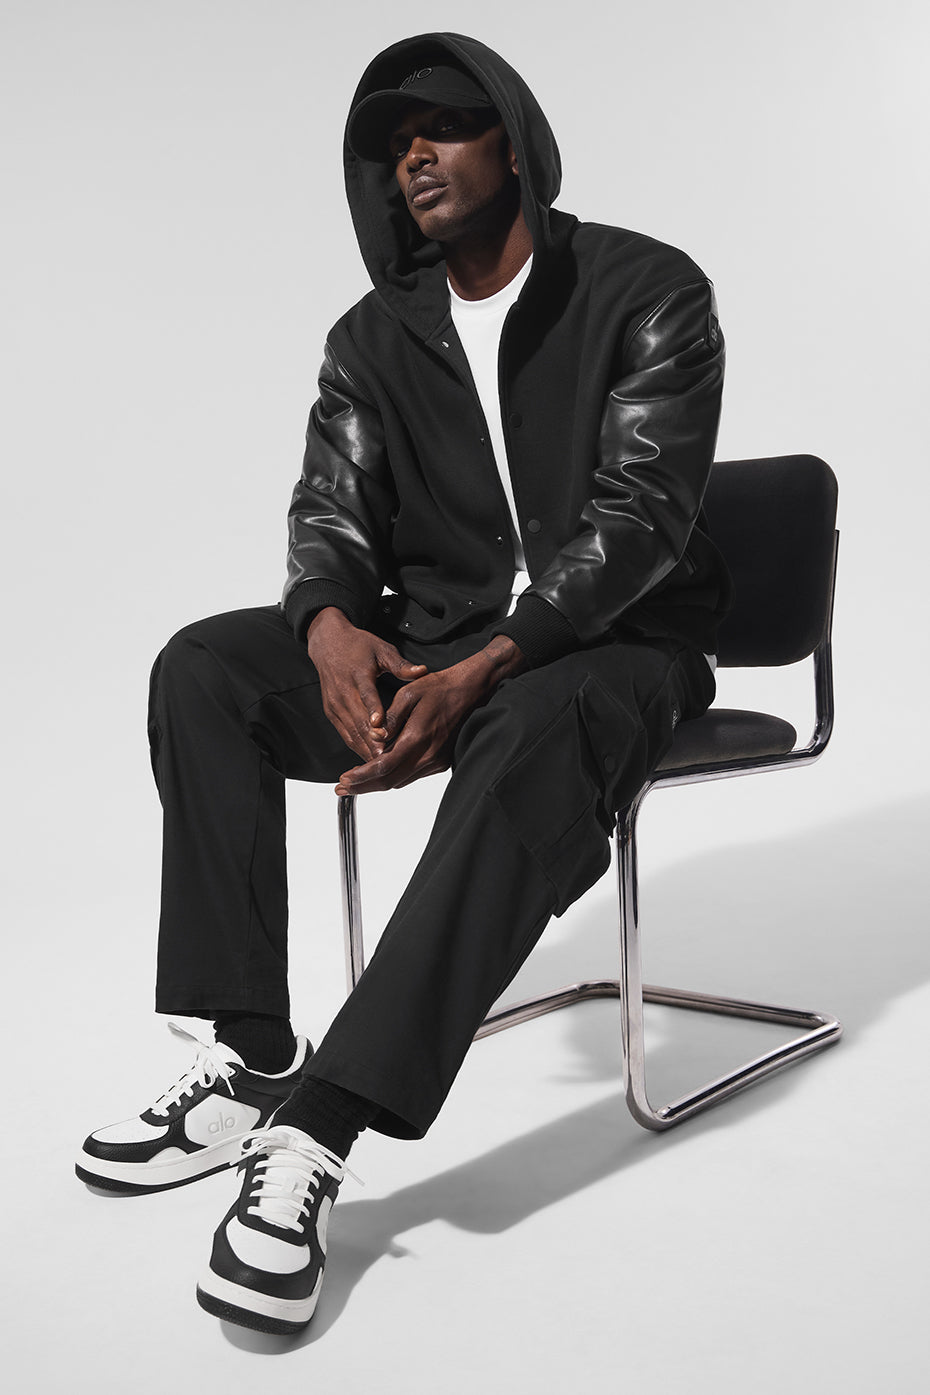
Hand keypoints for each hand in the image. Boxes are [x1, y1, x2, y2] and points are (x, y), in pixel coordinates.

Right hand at [306, 607, 426, 758]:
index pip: (366, 695)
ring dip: (364, 748)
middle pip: (358, 720)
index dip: (373, 712)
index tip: (380, 729)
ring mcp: (335, 704)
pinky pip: (344, 733)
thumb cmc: (359, 646)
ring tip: (381, 764)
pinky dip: (356, 746)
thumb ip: (401, 664)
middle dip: (372, 741)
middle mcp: (343, 691)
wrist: (328, 643)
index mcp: (358, 674)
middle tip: (388, 758)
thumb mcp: (382, 649)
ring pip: (350, 731)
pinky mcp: (331, 712)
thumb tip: (422, 671)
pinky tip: (369, 759)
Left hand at [335, 635, 526, 793]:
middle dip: (364, 787)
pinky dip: (393, 776)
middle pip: (390, 781)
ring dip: (377, 784)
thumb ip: (390, 718)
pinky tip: (380, 772)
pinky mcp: (441, 762)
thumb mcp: (409, 694)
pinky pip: (412, 775)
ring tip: (356, 783)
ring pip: (401, 781)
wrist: (470, 691)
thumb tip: (374, 735)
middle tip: (342, 788)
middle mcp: (429, 755)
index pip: (384, 766)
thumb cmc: (440, 688)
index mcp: (418, 737)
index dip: (362, 776)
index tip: (345, 779)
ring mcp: (437, 761)